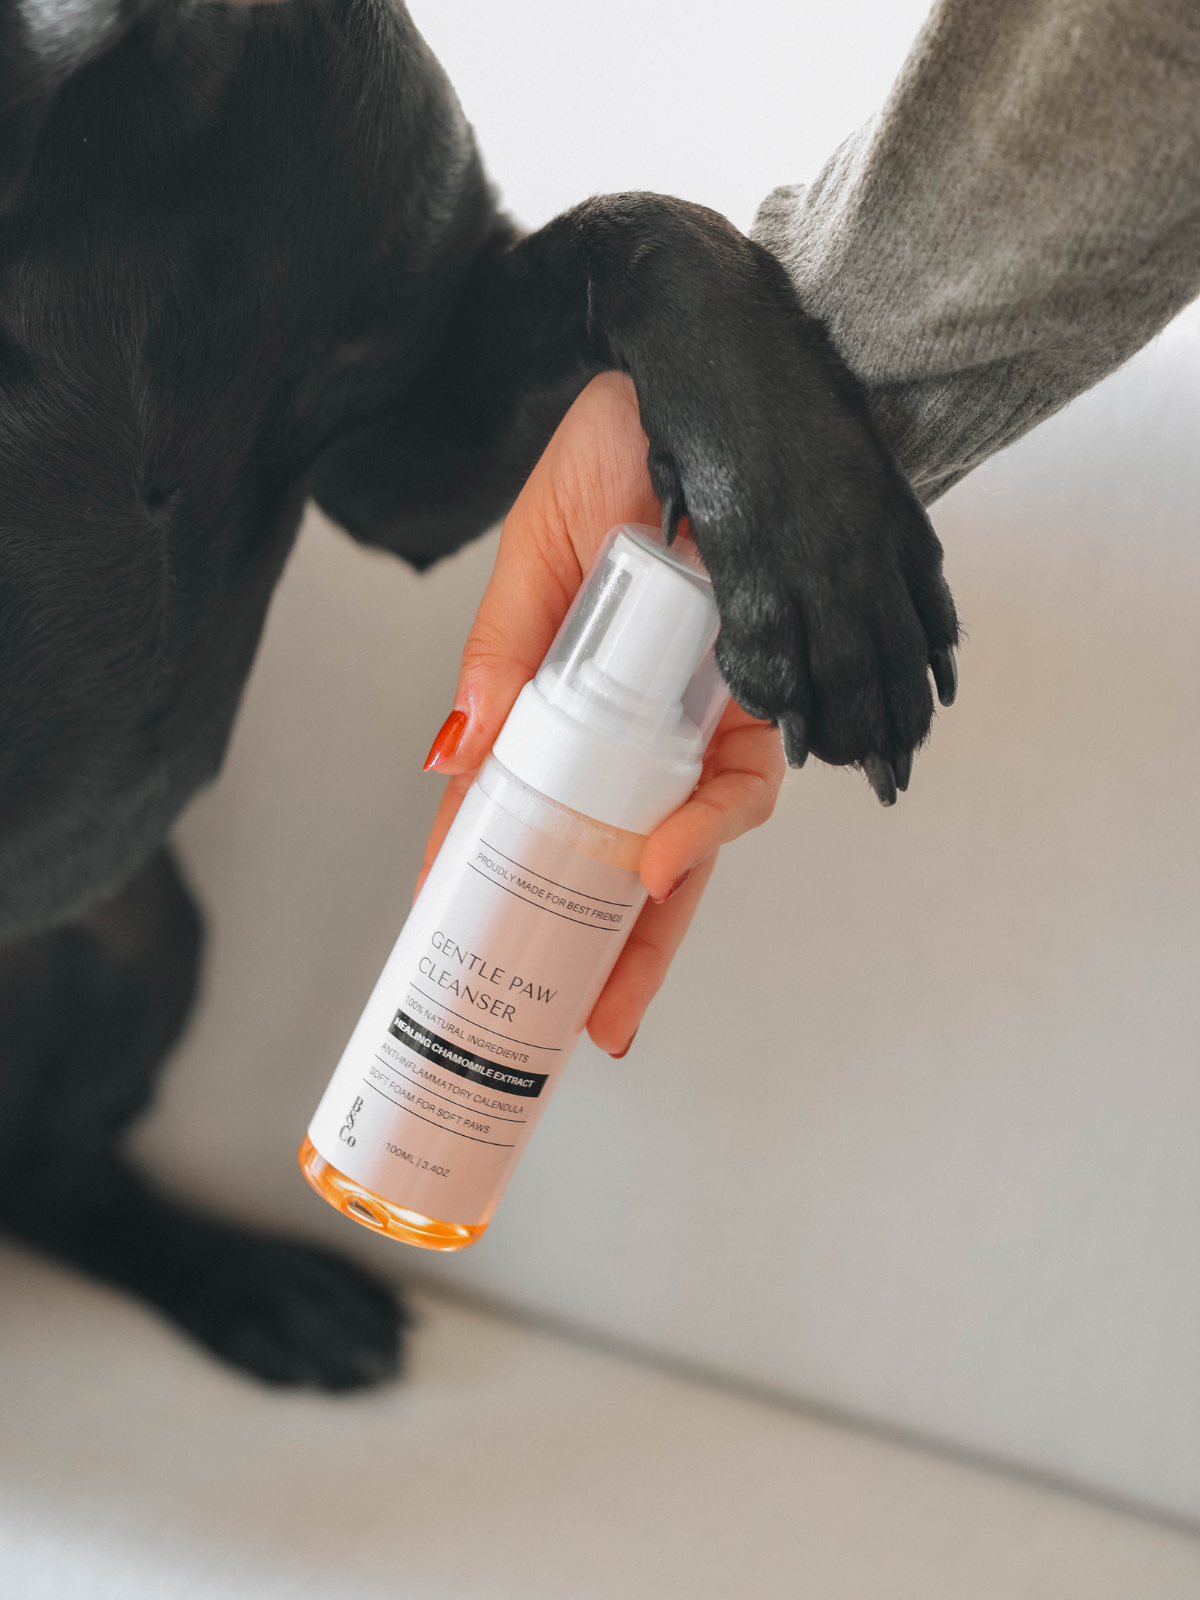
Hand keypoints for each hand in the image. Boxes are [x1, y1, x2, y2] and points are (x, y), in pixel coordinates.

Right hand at [415, 372, 784, 1056]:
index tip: (457, 941)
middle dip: (600, 950)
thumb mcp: (531, 566)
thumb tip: (449, 759)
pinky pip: (742, 780)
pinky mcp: (767, 695)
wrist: (705, 381)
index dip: (503, 877)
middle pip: (622, 855)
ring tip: (610, 992)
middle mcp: (646, 722)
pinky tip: (657, 861)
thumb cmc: (611, 460)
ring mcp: (706, 715)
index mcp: (579, 701)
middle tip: (568, 1032)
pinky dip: (702, 825)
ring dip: (653, 922)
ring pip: (686, 843)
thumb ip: (498, 658)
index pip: (537, 808)